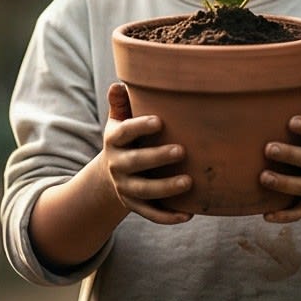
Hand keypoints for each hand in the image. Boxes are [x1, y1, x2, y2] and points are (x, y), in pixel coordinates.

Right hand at [102, 83, 192, 224]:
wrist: (111, 174)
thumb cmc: (125, 139)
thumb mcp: (118, 122)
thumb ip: (120, 104)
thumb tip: (119, 84)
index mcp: (114, 141)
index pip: (124, 133)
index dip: (140, 127)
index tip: (160, 121)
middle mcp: (117, 165)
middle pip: (135, 163)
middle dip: (157, 157)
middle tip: (181, 150)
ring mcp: (126, 187)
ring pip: (145, 191)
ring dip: (166, 188)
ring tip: (189, 182)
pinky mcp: (135, 206)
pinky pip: (151, 214)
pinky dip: (168, 216)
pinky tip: (188, 214)